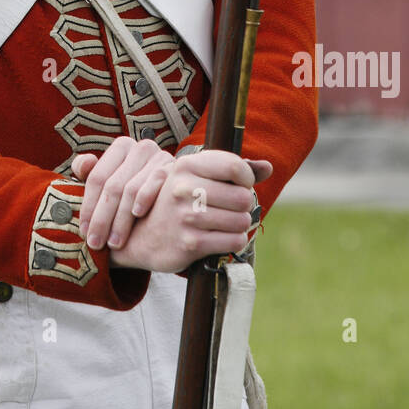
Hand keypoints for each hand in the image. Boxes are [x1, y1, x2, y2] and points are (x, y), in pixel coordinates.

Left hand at [70, 137, 174, 250]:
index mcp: (121, 147)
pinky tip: (137, 214)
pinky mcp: (175, 168)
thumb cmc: (132, 192)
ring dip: (121, 219)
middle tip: (96, 243)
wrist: (171, 199)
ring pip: (131, 189)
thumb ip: (89, 172)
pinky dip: (144, 198)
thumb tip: (84, 165)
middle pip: (113, 186)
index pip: (97, 178)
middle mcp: (141, 147)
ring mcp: (160, 156)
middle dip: (102, 218)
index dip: (88, 206)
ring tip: (114, 241)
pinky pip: (155, 183)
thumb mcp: (110, 181)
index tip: (84, 231)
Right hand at [107, 150, 272, 273]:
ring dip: (241, 225)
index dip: (246, 178)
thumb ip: (230, 169)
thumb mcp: (192, 177)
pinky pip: (234, 241)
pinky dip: (235, 241)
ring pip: (241, 220)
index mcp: (185, 166)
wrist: (140, 237)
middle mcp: (184, 188)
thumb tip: (268, 167)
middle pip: (242, 196)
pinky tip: (224, 238)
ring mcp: (186, 216)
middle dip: (245, 205)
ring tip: (227, 223)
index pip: (234, 167)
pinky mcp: (190, 243)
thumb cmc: (174, 203)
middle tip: (232, 209)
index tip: (240, 185)